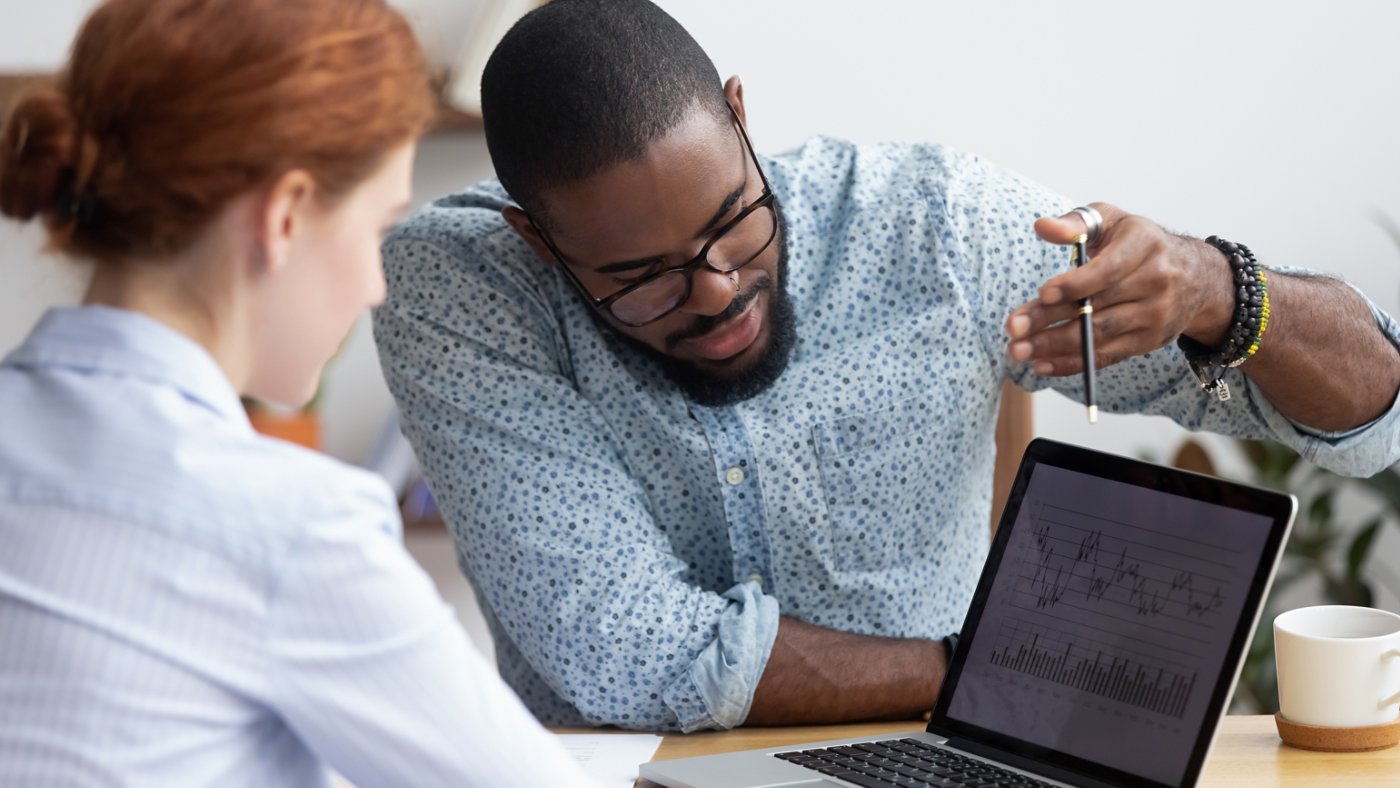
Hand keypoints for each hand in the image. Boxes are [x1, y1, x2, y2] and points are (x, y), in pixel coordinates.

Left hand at [1005, 202, 1232, 375]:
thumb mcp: (1112, 221)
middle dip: (1050, 319)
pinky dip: (1072, 363)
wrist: (1197, 275)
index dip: (1075, 284)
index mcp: (1144, 245)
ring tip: (1019, 350)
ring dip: (1054, 346)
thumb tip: (1042, 226)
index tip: (1042, 294)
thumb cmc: (1139, 244)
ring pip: (1099, 335)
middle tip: (1013, 329)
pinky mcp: (1150, 341)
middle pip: (1096, 306)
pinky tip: (1042, 364)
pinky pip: (1107, 356)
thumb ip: (1076, 223)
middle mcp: (1155, 281)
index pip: (1107, 270)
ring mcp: (1155, 315)